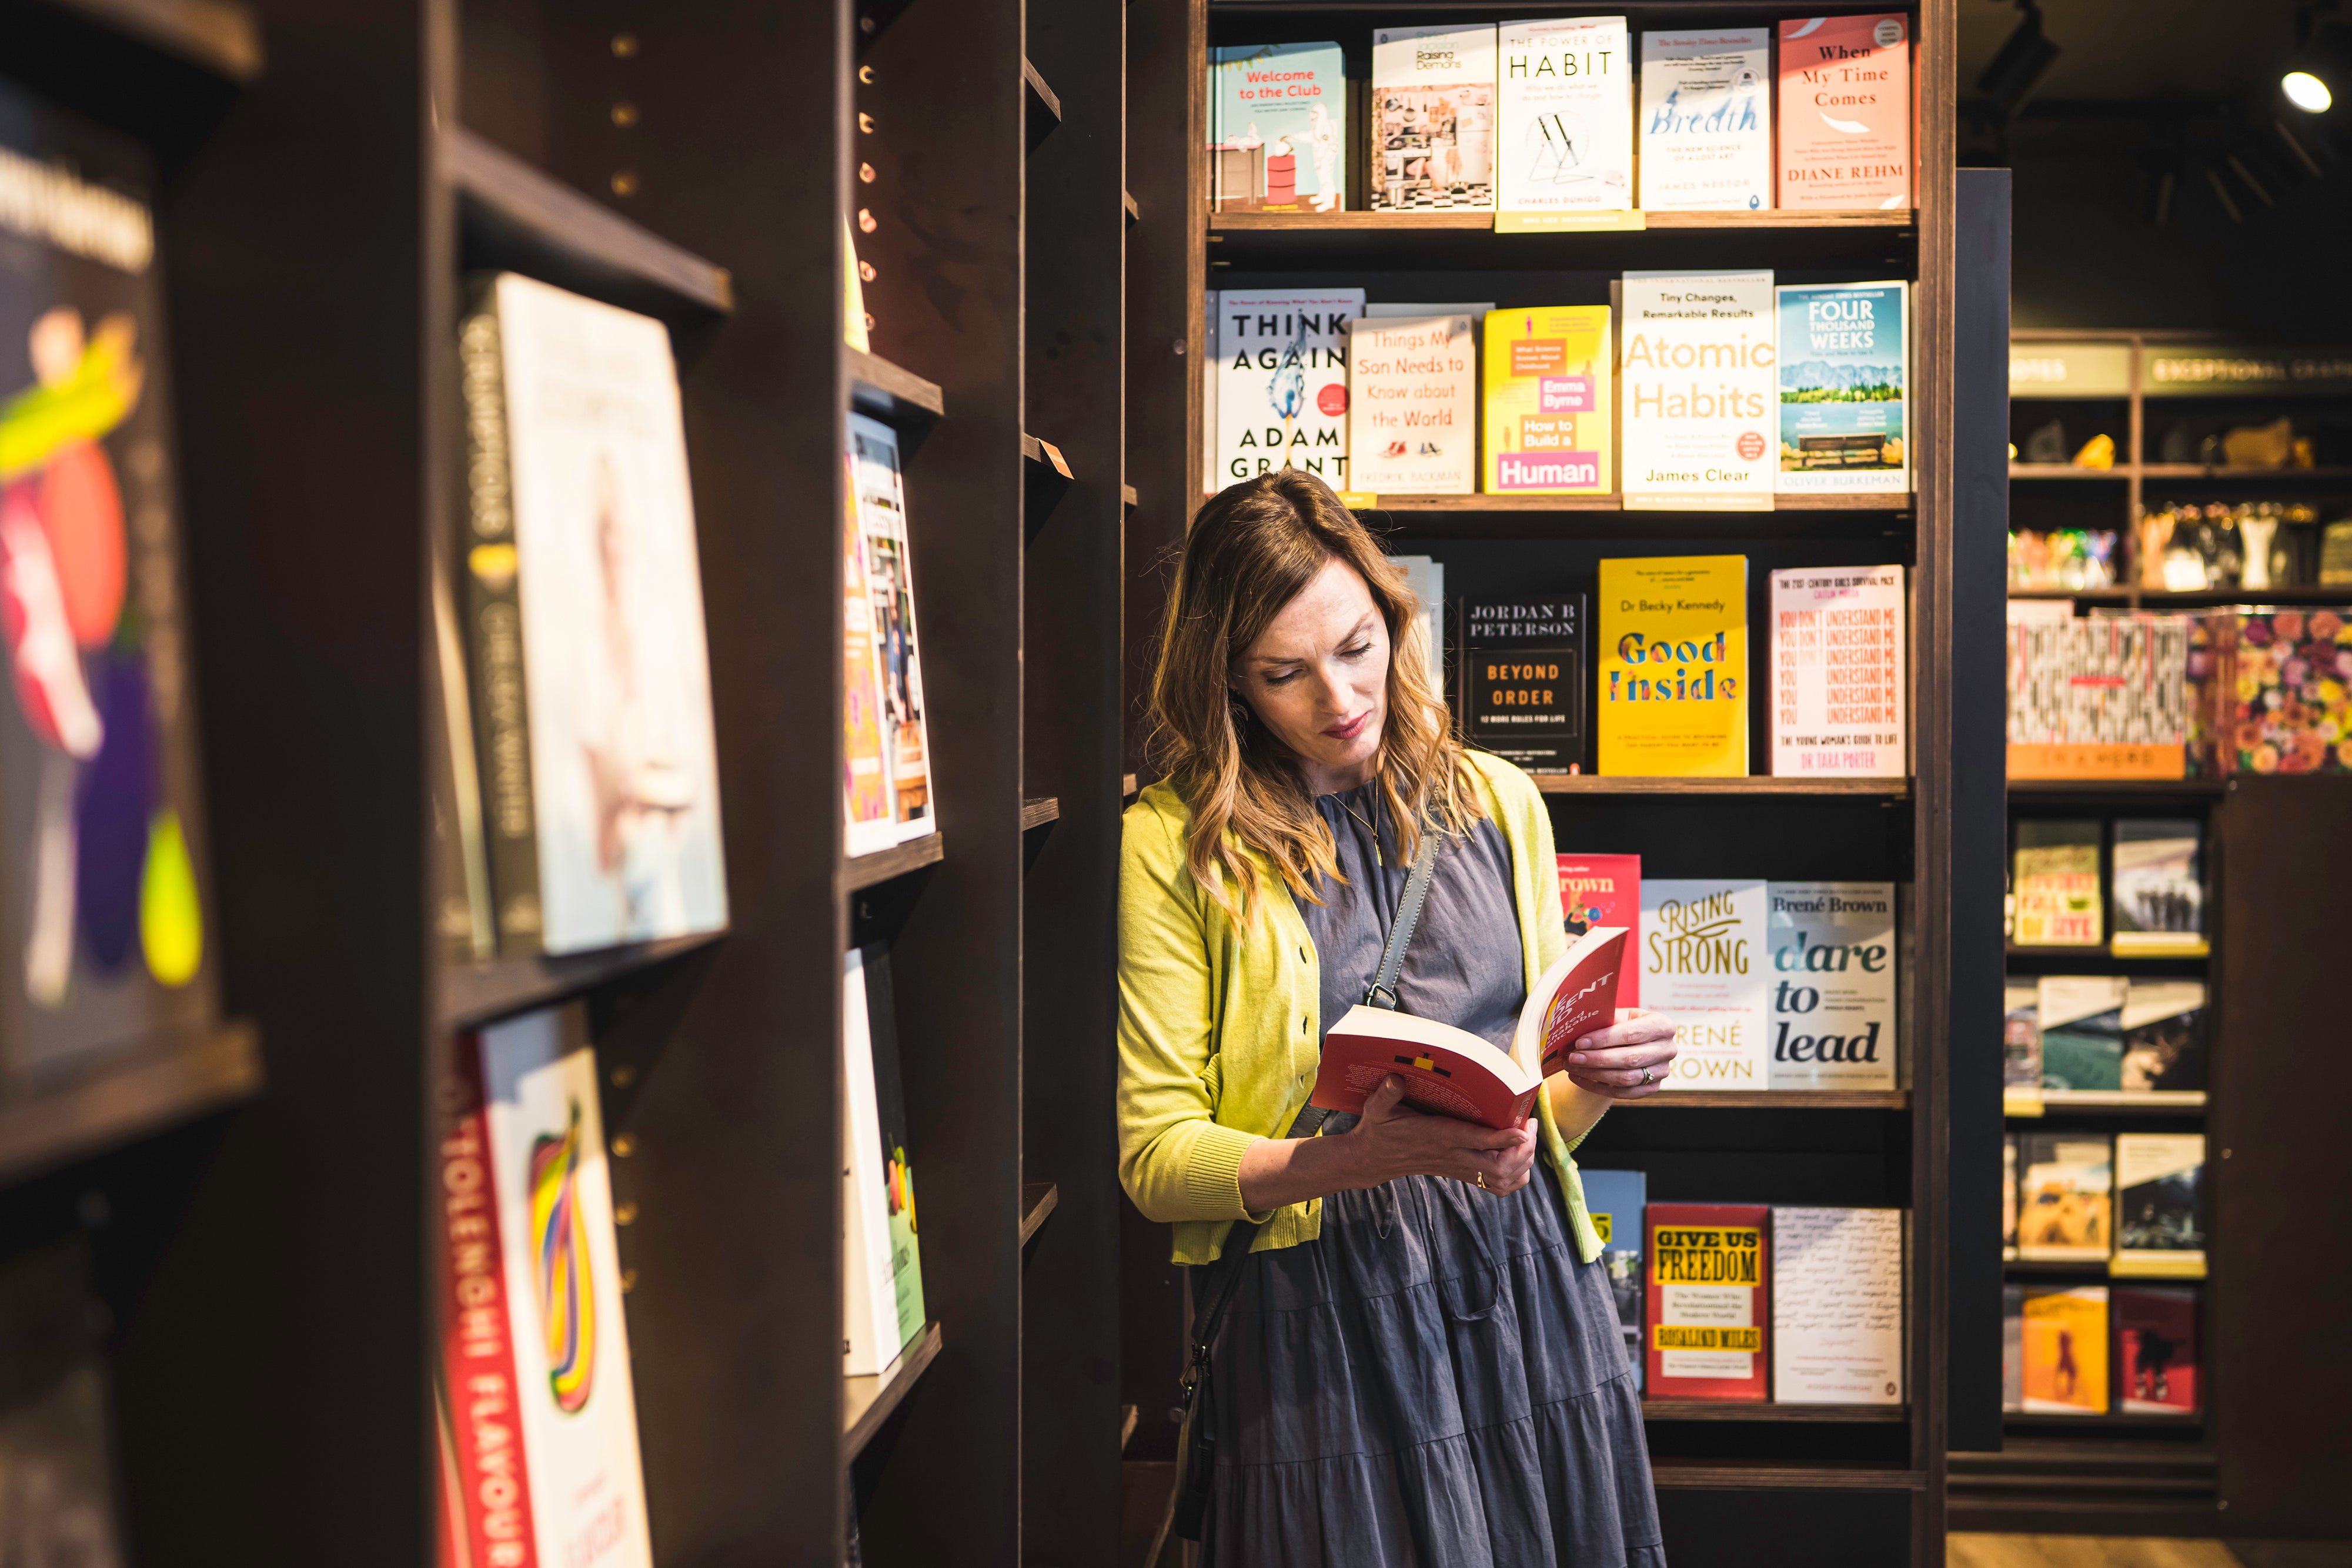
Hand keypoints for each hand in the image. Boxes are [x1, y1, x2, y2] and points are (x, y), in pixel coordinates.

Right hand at [1343, 1075, 1538, 1194]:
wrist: (1375, 1159)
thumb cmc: (1380, 1129)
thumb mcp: (1377, 1108)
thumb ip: (1387, 1094)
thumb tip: (1395, 1077)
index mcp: (1439, 1136)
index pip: (1477, 1141)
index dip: (1503, 1138)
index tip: (1522, 1128)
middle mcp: (1454, 1156)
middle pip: (1500, 1166)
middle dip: (1523, 1149)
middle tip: (1529, 1125)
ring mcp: (1460, 1168)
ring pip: (1503, 1178)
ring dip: (1523, 1162)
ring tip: (1527, 1137)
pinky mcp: (1462, 1173)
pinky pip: (1497, 1186)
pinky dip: (1515, 1177)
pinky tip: (1517, 1158)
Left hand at [1563, 1008, 1677, 1100]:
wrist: (1632, 1040)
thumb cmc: (1622, 1023)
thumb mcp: (1617, 1015)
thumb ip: (1602, 1020)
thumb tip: (1574, 1028)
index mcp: (1663, 1025)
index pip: (1631, 1033)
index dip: (1604, 1039)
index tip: (1580, 1042)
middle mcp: (1668, 1049)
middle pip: (1629, 1059)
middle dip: (1597, 1059)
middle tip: (1572, 1057)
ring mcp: (1663, 1071)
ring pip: (1626, 1079)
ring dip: (1595, 1074)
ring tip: (1572, 1067)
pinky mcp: (1652, 1087)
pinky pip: (1623, 1093)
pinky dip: (1597, 1087)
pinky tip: (1579, 1078)